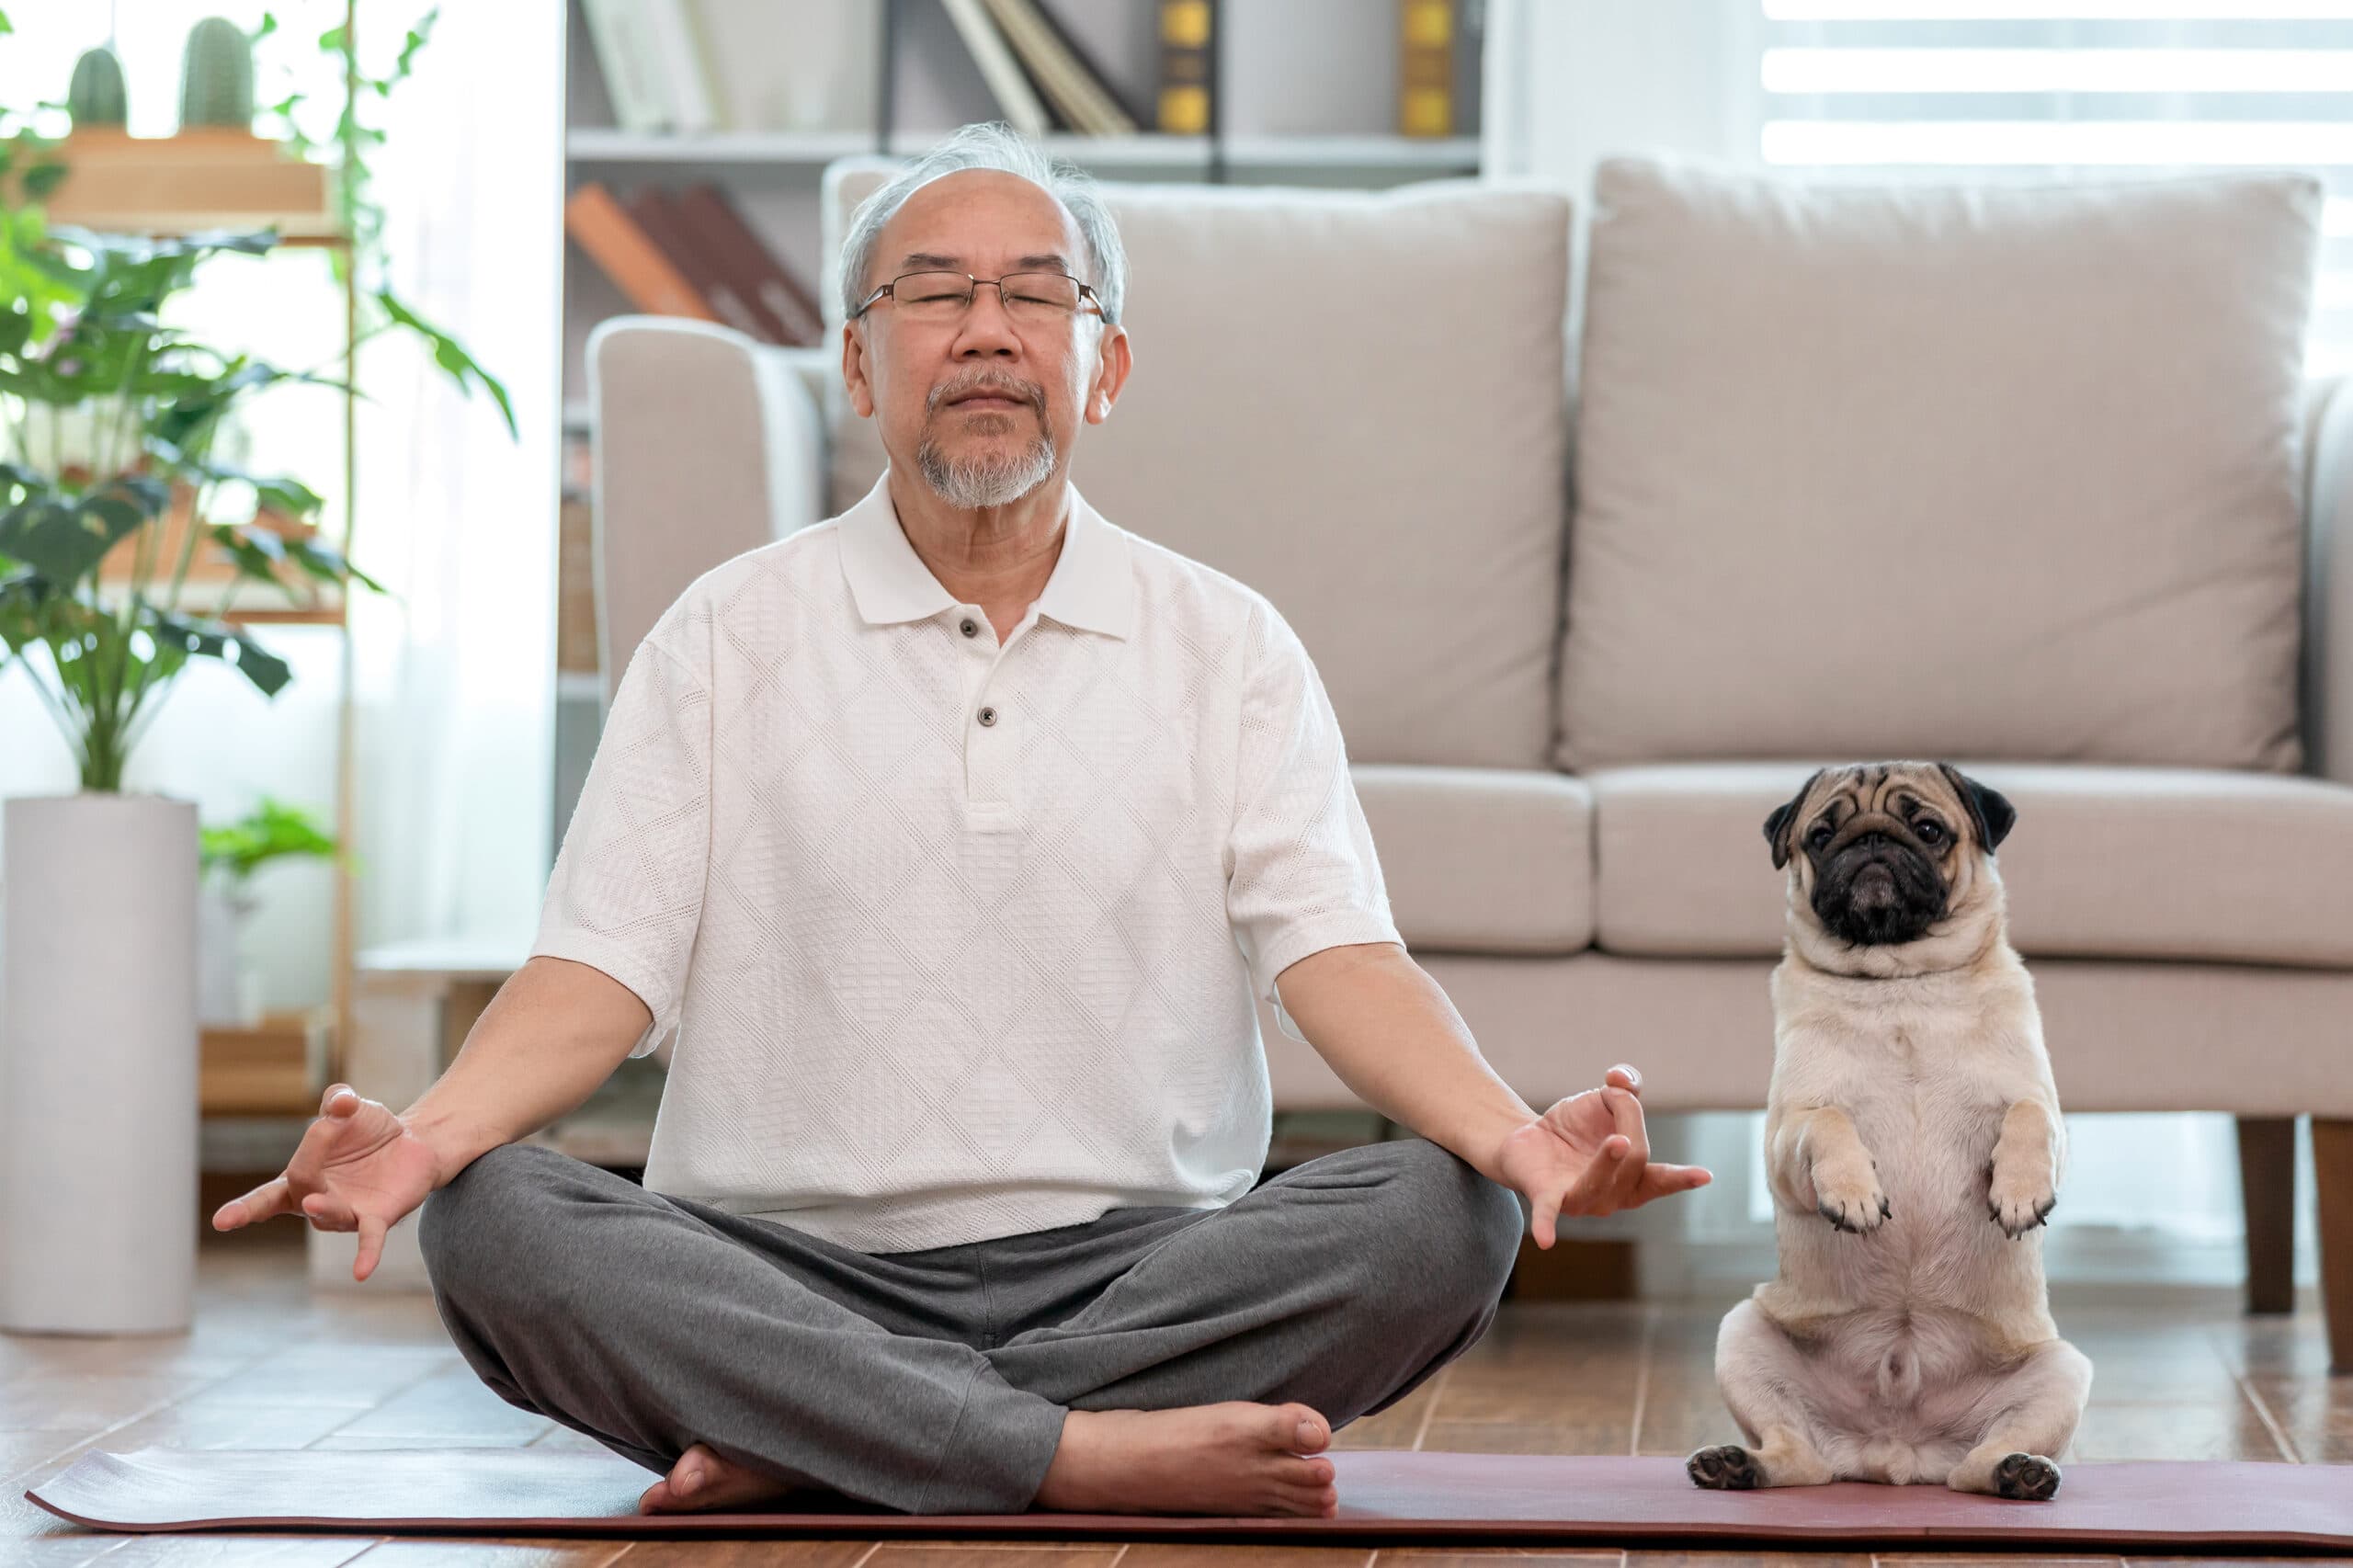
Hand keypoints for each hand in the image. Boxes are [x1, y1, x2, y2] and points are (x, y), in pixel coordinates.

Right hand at [211, 1083, 444, 1281]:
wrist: (415, 1143)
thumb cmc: (368, 1132)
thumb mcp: (348, 1108)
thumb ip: (337, 1099)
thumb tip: (341, 1101)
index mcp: (300, 1179)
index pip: (266, 1196)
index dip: (244, 1209)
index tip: (222, 1221)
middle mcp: (317, 1202)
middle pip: (300, 1188)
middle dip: (307, 1158)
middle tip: (321, 1132)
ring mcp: (346, 1213)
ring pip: (328, 1212)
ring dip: (323, 1205)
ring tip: (313, 1202)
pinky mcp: (377, 1218)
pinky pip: (369, 1239)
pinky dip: (365, 1254)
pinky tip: (361, 1272)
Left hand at [1495, 1064, 1712, 1247]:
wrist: (1527, 1137)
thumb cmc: (1575, 1127)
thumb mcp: (1603, 1100)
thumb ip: (1624, 1087)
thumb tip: (1621, 1079)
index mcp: (1632, 1176)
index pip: (1660, 1180)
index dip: (1681, 1178)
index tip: (1704, 1176)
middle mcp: (1611, 1195)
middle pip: (1634, 1164)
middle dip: (1629, 1122)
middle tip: (1614, 1093)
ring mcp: (1580, 1199)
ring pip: (1598, 1185)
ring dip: (1608, 1162)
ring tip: (1618, 1141)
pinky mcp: (1545, 1195)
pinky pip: (1548, 1213)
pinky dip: (1547, 1224)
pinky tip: (1546, 1241)